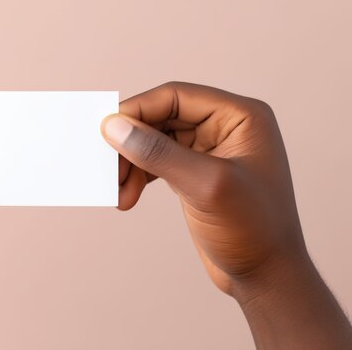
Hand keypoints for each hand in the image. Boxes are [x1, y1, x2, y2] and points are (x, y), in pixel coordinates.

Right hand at [101, 82, 351, 348]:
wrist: (266, 276)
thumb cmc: (254, 230)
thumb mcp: (205, 186)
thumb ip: (158, 154)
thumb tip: (115, 126)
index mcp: (239, 117)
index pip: (176, 97)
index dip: (138, 110)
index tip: (107, 130)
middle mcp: (224, 127)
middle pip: (161, 118)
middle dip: (132, 142)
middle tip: (109, 166)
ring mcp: (209, 150)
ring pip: (155, 141)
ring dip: (132, 163)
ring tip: (118, 189)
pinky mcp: (195, 173)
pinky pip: (157, 162)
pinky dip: (138, 176)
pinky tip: (127, 196)